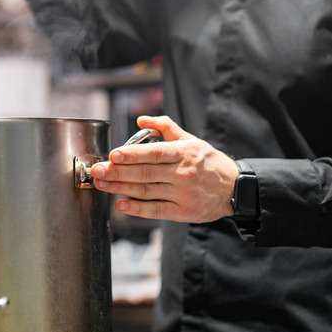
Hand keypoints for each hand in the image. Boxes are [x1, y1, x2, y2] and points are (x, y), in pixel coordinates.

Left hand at [91, 116, 239, 222]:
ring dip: (120, 188)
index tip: (113, 155)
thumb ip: (166, 127)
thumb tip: (141, 119)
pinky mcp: (183, 212)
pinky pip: (156, 210)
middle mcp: (183, 173)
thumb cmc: (209, 162)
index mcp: (184, 152)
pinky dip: (137, 209)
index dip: (132, 155)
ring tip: (102, 184)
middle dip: (117, 172)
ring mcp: (183, 194)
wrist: (234, 188)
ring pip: (146, 191)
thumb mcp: (191, 139)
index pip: (154, 153)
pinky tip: (121, 204)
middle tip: (97, 171)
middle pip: (145, 173)